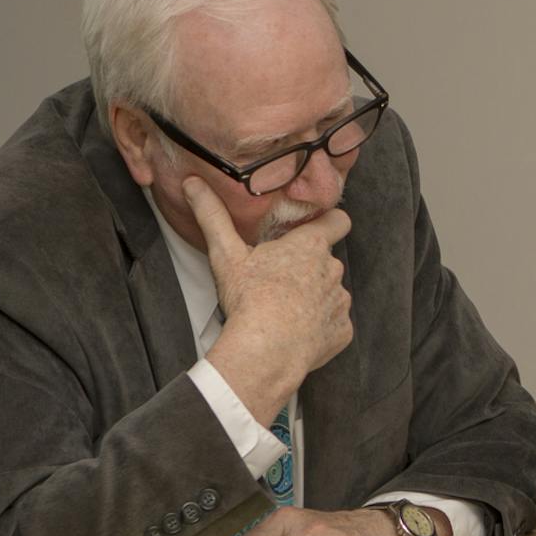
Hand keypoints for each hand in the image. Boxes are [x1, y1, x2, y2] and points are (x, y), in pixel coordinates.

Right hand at [185, 176, 353, 422]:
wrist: (266, 351)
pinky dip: (319, 328)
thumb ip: (212, 216)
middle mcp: (333, 270)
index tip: (317, 227)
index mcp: (311, 246)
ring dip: (313, 298)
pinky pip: (333, 324)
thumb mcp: (226, 253)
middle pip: (326, 261)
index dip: (330, 221)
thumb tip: (193, 184)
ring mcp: (340, 302)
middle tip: (278, 279)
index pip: (338, 220)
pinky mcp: (342, 331)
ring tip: (284, 311)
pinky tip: (296, 333)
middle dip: (308, 267)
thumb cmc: (249, 300)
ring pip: (330, 293)